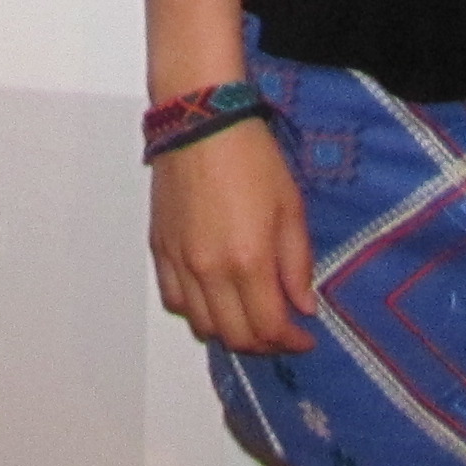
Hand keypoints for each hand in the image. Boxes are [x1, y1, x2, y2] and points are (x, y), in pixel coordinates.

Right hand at [147, 116, 316, 354]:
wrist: (200, 123)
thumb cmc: (252, 159)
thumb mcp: (291, 208)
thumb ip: (298, 265)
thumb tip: (304, 307)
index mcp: (248, 261)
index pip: (268, 328)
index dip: (291, 342)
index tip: (305, 336)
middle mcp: (210, 271)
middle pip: (235, 336)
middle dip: (263, 343)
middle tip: (280, 331)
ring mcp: (181, 262)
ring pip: (202, 325)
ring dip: (229, 331)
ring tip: (247, 316)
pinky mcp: (160, 249)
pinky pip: (174, 299)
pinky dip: (195, 311)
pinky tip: (213, 298)